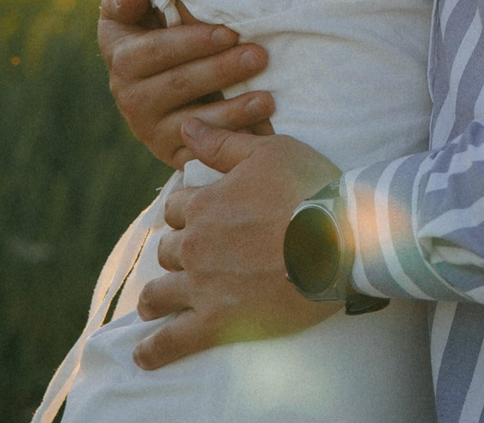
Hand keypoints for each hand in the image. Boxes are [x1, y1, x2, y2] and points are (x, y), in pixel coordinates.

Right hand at [98, 0, 274, 168]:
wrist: (149, 81)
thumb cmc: (148, 32)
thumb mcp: (128, 13)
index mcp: (123, 60)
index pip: (157, 51)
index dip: (193, 42)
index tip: (229, 33)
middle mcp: (131, 99)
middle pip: (179, 85)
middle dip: (222, 71)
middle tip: (259, 57)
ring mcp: (150, 130)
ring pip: (193, 123)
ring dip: (232, 112)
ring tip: (267, 99)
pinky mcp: (171, 153)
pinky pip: (202, 153)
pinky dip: (231, 143)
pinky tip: (258, 131)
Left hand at [132, 126, 342, 368]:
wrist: (339, 240)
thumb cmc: (310, 189)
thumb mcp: (269, 152)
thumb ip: (222, 142)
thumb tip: (187, 126)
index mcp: (205, 204)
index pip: (178, 207)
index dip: (188, 210)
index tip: (199, 218)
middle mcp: (195, 245)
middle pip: (169, 250)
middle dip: (177, 252)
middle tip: (190, 260)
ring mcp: (203, 286)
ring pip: (161, 292)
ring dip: (155, 297)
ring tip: (152, 305)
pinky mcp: (218, 322)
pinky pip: (174, 340)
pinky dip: (155, 350)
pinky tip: (144, 357)